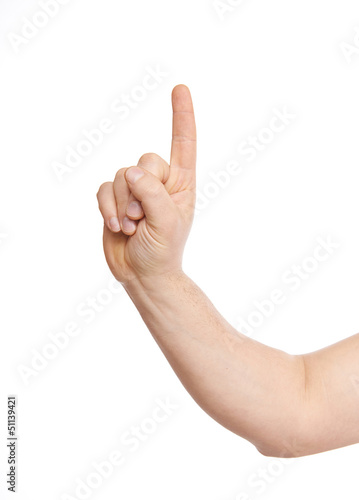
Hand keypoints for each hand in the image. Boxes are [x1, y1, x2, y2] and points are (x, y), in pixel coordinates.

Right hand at [97, 85, 196, 284]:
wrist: (142, 273)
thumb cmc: (163, 249)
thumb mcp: (167, 222)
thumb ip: (153, 192)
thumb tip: (131, 171)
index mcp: (181, 184)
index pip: (183, 144)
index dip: (181, 116)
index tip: (180, 89)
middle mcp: (158, 182)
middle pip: (145, 161)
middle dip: (141, 191)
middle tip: (143, 218)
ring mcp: (135, 190)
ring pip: (121, 176)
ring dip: (124, 205)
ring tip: (132, 227)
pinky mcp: (114, 200)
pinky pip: (103, 189)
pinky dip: (107, 207)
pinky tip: (116, 226)